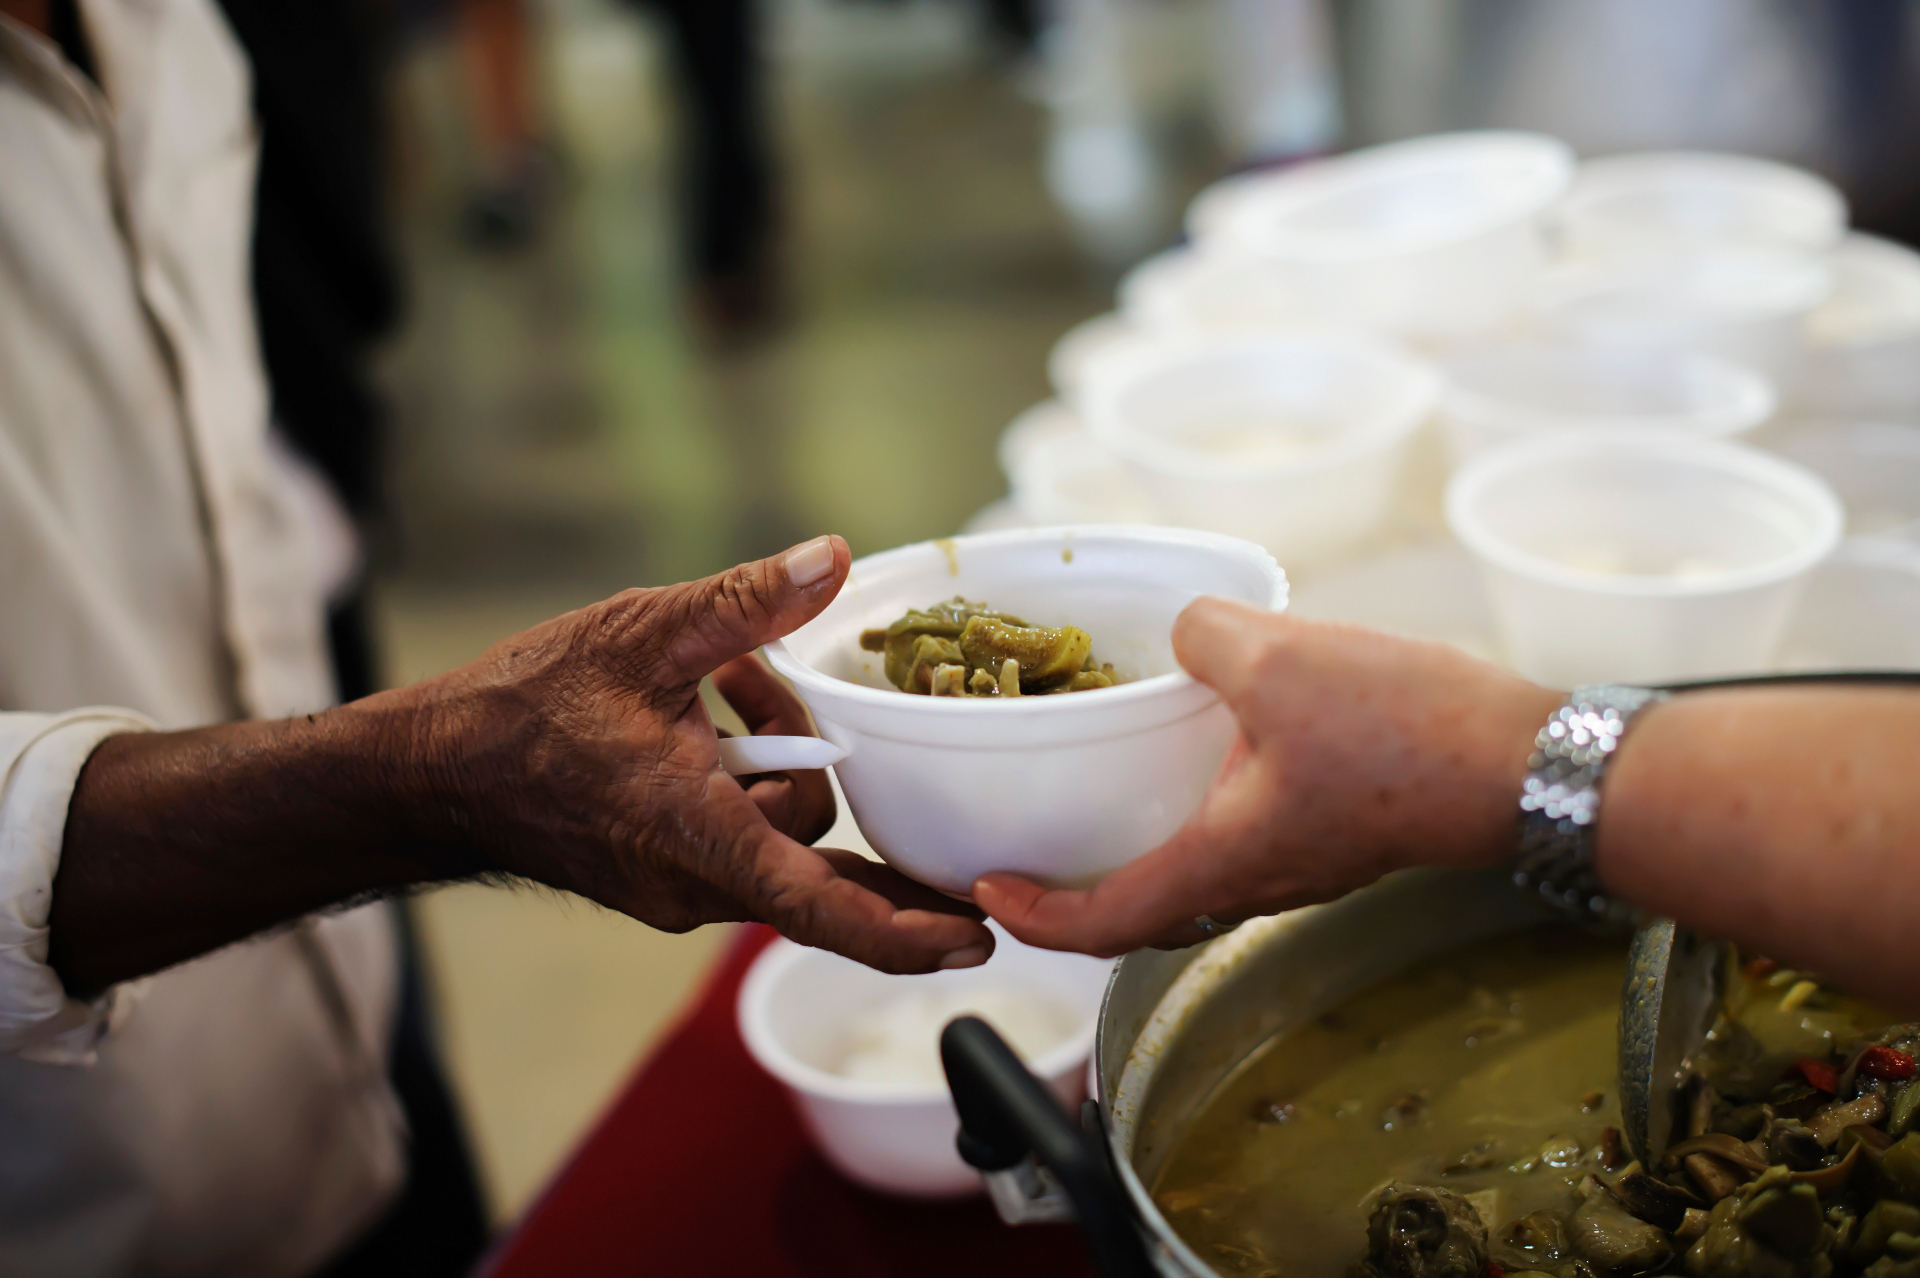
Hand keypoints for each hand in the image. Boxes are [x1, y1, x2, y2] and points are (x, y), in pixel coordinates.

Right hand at [402, 536, 993, 973]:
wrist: (434, 773)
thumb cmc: (522, 710)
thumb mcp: (642, 632)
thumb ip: (746, 603)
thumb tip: (831, 559)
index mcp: (697, 836)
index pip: (822, 907)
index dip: (908, 931)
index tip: (976, 940)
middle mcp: (694, 885)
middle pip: (814, 851)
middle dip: (816, 770)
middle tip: (777, 696)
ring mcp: (677, 891)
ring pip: (776, 841)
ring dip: (774, 767)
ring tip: (722, 689)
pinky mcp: (663, 882)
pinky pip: (739, 845)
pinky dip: (742, 788)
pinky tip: (704, 723)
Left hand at [971, 599, 1560, 956]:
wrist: (1526, 764)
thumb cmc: (1410, 733)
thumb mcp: (1279, 659)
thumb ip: (1203, 635)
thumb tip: (1183, 628)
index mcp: (1224, 861)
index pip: (1106, 923)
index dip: (1039, 917)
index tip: (990, 890)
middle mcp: (1255, 880)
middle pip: (1143, 912)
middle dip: (1076, 892)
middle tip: (1029, 851)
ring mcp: (1298, 862)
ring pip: (1193, 879)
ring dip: (1136, 852)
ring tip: (1096, 796)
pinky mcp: (1333, 833)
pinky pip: (1239, 842)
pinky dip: (1193, 818)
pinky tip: (1198, 752)